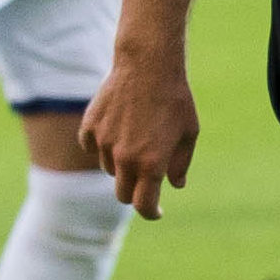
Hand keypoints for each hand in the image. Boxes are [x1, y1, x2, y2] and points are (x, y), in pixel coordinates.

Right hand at [82, 52, 200, 220]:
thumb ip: (179, 164)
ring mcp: (103, 143)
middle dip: (136, 194)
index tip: (155, 212)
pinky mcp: (90, 127)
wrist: (148, 66)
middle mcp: (124, 158)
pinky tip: (116, 130)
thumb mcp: (189, 133)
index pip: (144, 204)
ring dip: (121, 166)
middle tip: (147, 182)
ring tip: (137, 140)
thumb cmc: (176, 100)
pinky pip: (92, 148)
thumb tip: (175, 186)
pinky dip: (102, 146)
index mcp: (151, 164)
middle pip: (123, 194)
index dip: (151, 212)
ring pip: (108, 170)